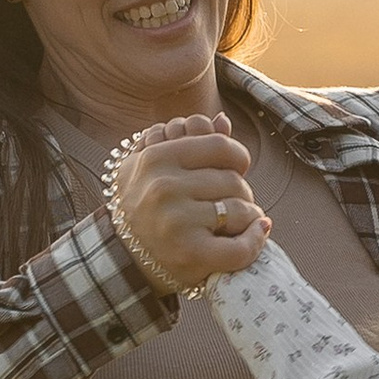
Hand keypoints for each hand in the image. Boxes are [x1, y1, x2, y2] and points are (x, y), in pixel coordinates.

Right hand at [114, 119, 268, 289]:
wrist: (122, 258)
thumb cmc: (145, 207)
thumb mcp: (154, 166)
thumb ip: (190, 140)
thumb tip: (224, 120)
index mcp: (156, 158)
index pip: (220, 145)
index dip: (237, 157)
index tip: (235, 170)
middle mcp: (164, 187)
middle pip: (233, 179)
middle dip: (240, 192)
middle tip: (230, 203)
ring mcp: (176, 221)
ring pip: (241, 209)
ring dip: (248, 216)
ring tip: (236, 221)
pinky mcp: (189, 254)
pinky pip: (241, 247)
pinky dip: (255, 241)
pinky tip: (256, 234)